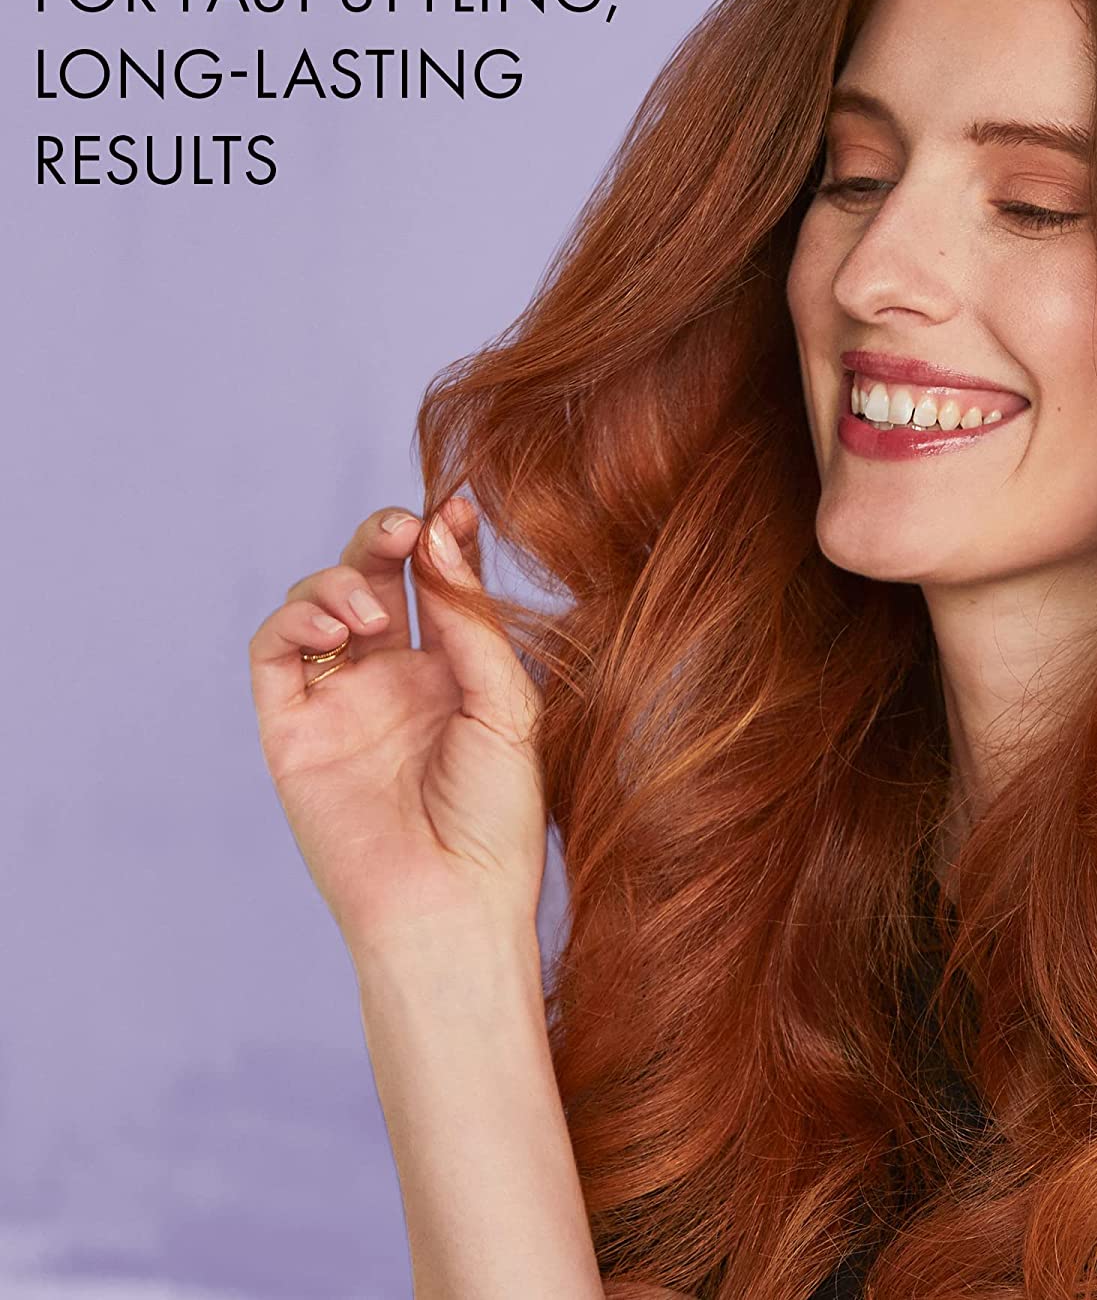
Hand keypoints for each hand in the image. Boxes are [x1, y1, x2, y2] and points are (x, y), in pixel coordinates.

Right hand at [248, 497, 548, 957]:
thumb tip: (438, 535)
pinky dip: (297, 618)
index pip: (437, 583)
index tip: (458, 504)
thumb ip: (471, 620)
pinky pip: (276, 651)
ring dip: (340, 579)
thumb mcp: (507, 705)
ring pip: (319, 602)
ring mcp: (340, 701)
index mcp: (453, 673)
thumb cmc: (496, 818)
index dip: (442, 539)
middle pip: (374, 576)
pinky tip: (339, 625)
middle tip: (405, 528)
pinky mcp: (292, 728)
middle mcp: (394, 679)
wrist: (451, 905)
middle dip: (384, 537)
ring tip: (373, 613)